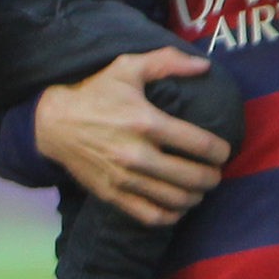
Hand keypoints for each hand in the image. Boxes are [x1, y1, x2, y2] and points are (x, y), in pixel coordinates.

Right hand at [34, 48, 231, 225]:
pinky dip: (171, 216)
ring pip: (175, 200)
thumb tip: (205, 66)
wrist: (54, 123)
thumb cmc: (96, 92)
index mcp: (146, 122)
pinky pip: (150, 216)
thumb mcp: (128, 67)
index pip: (198, 144)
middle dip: (212, 177)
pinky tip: (178, 206)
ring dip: (196, 197)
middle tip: (216, 173)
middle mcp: (137, 154)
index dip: (220, 151)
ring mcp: (124, 178)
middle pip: (192, 177)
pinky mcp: (112, 195)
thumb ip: (168, 62)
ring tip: (200, 189)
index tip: (224, 151)